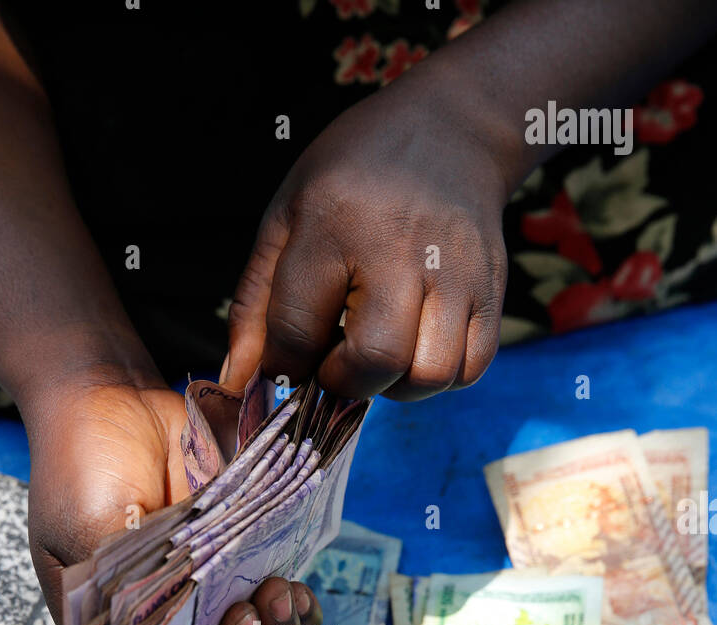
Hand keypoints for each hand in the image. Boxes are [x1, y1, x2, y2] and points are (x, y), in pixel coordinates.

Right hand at [25, 373, 317, 624]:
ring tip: (280, 594)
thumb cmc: (80, 466)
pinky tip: (293, 587)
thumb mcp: (84, 534)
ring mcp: (208, 603)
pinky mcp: (244, 566)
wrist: (111, 395)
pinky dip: (296, 612)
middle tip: (252, 619)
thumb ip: (118, 597)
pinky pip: (283, 614)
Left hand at [222, 61, 514, 401]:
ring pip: (431, 375)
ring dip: (396, 387)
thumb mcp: (287, 217)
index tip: (289, 365)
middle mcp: (400, 246)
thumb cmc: (354, 178)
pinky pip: (470, 367)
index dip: (284, 367)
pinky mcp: (493, 287)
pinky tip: (416, 347)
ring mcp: (457, 269)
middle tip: (337, 364)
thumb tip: (240, 382)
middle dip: (346, 384)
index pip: (298, 330)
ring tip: (379, 357)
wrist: (452, 128)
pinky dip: (439, 377)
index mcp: (333, 222)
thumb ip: (256, 304)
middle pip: (376, 360)